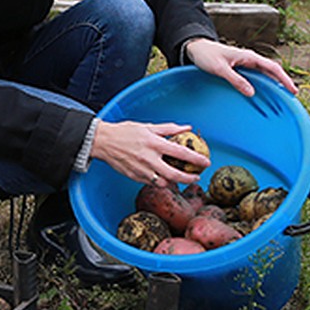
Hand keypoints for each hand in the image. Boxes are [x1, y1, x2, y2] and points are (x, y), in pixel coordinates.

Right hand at [90, 120, 208, 185]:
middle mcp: (149, 158)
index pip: (181, 152)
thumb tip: (187, 128)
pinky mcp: (135, 177)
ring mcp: (142, 170)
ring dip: (175, 182)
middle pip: (175, 174)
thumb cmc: (126, 132)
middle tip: (197, 177)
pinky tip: (164, 177)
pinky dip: (160, 181)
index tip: (206, 162)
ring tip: (181, 178)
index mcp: (154, 143)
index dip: (196, 159)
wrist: (103, 142)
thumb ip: (169, 129)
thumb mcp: (148, 126)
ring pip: (164, 182)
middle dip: (189, 178)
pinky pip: (152, 183)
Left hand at [184, 38, 297, 95]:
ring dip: (274, 83)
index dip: (284, 79)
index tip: (292, 89)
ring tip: (283, 95)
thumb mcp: (220, 69)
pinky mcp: (240, 68)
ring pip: (265, 74)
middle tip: (292, 95)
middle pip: (272, 71)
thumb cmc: (207, 56)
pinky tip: (265, 92)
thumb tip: (252, 92)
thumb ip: (236, 80)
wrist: (196, 49)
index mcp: (248, 56)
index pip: (272, 67)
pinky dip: (264, 83)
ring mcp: (246, 64)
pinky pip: (256, 76)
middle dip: (283, 81)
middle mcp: (250, 59)